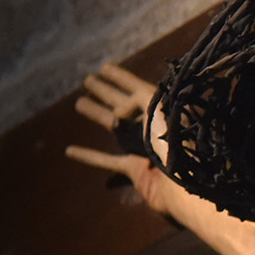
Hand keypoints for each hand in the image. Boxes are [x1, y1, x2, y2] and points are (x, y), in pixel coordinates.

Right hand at [64, 61, 169, 211]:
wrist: (185, 188)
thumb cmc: (178, 148)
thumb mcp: (161, 112)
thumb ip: (141, 101)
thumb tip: (119, 111)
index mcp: (165, 113)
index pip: (139, 88)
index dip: (121, 77)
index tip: (104, 67)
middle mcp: (154, 129)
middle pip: (125, 105)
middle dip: (107, 91)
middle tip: (88, 80)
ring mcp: (144, 150)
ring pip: (114, 128)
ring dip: (96, 114)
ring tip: (78, 102)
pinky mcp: (135, 171)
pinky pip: (107, 161)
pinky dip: (88, 156)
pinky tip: (69, 150)